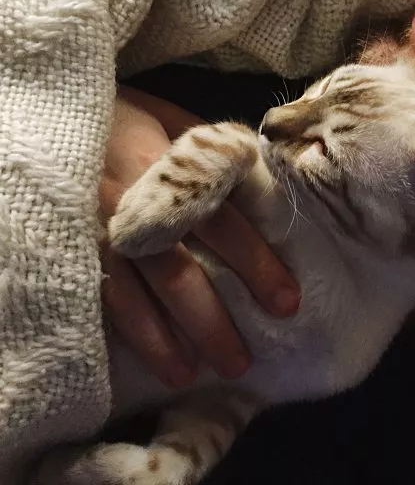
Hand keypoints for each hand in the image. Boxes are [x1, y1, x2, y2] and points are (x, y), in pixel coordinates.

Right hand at [100, 86, 299, 387]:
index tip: (287, 300)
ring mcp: (97, 228)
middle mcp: (131, 202)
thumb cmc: (128, 120)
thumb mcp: (176, 122)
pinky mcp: (74, 246)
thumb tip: (273, 190)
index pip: (221, 220)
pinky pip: (104, 298)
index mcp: (168, 167)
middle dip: (212, 320)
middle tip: (244, 359)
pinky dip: (134, 333)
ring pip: (138, 294)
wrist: (52, 116)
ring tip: (202, 372)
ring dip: (172, 340)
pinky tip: (161, 360)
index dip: (255, 262)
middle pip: (177, 270)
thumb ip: (217, 156)